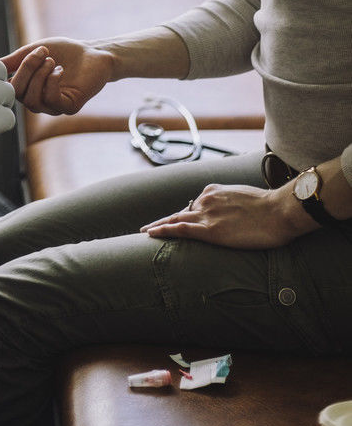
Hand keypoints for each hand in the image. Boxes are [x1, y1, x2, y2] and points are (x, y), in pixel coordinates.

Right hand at [1, 39, 112, 115]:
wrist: (93, 53)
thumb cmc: (64, 52)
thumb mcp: (33, 52)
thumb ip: (13, 61)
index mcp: (28, 89)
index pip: (8, 89)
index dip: (11, 73)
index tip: (24, 53)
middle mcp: (38, 101)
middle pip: (18, 94)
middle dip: (27, 70)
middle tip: (42, 52)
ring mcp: (53, 106)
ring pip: (32, 99)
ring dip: (40, 75)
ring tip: (52, 60)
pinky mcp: (69, 107)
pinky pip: (51, 100)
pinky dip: (52, 82)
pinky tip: (60, 70)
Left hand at [140, 183, 307, 248]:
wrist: (280, 211)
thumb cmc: (270, 208)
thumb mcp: (245, 199)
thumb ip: (233, 204)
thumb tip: (233, 214)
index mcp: (214, 191)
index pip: (193, 205)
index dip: (180, 214)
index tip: (172, 219)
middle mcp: (206, 200)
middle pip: (180, 212)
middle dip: (165, 221)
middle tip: (148, 228)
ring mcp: (206, 214)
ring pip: (175, 220)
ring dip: (158, 226)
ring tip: (144, 233)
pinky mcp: (209, 230)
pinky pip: (179, 230)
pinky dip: (163, 231)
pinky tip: (151, 234)